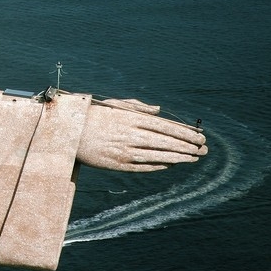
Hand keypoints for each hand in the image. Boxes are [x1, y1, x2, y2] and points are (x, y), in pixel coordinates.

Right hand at [76, 98, 206, 171]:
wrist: (67, 132)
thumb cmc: (93, 115)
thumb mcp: (114, 104)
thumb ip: (137, 106)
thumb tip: (159, 111)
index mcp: (130, 118)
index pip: (165, 126)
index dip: (185, 132)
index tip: (199, 136)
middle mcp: (130, 135)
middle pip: (166, 142)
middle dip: (188, 146)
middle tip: (204, 148)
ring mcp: (124, 151)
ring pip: (159, 155)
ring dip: (179, 157)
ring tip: (193, 158)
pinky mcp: (117, 164)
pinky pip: (145, 166)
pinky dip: (160, 165)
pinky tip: (172, 164)